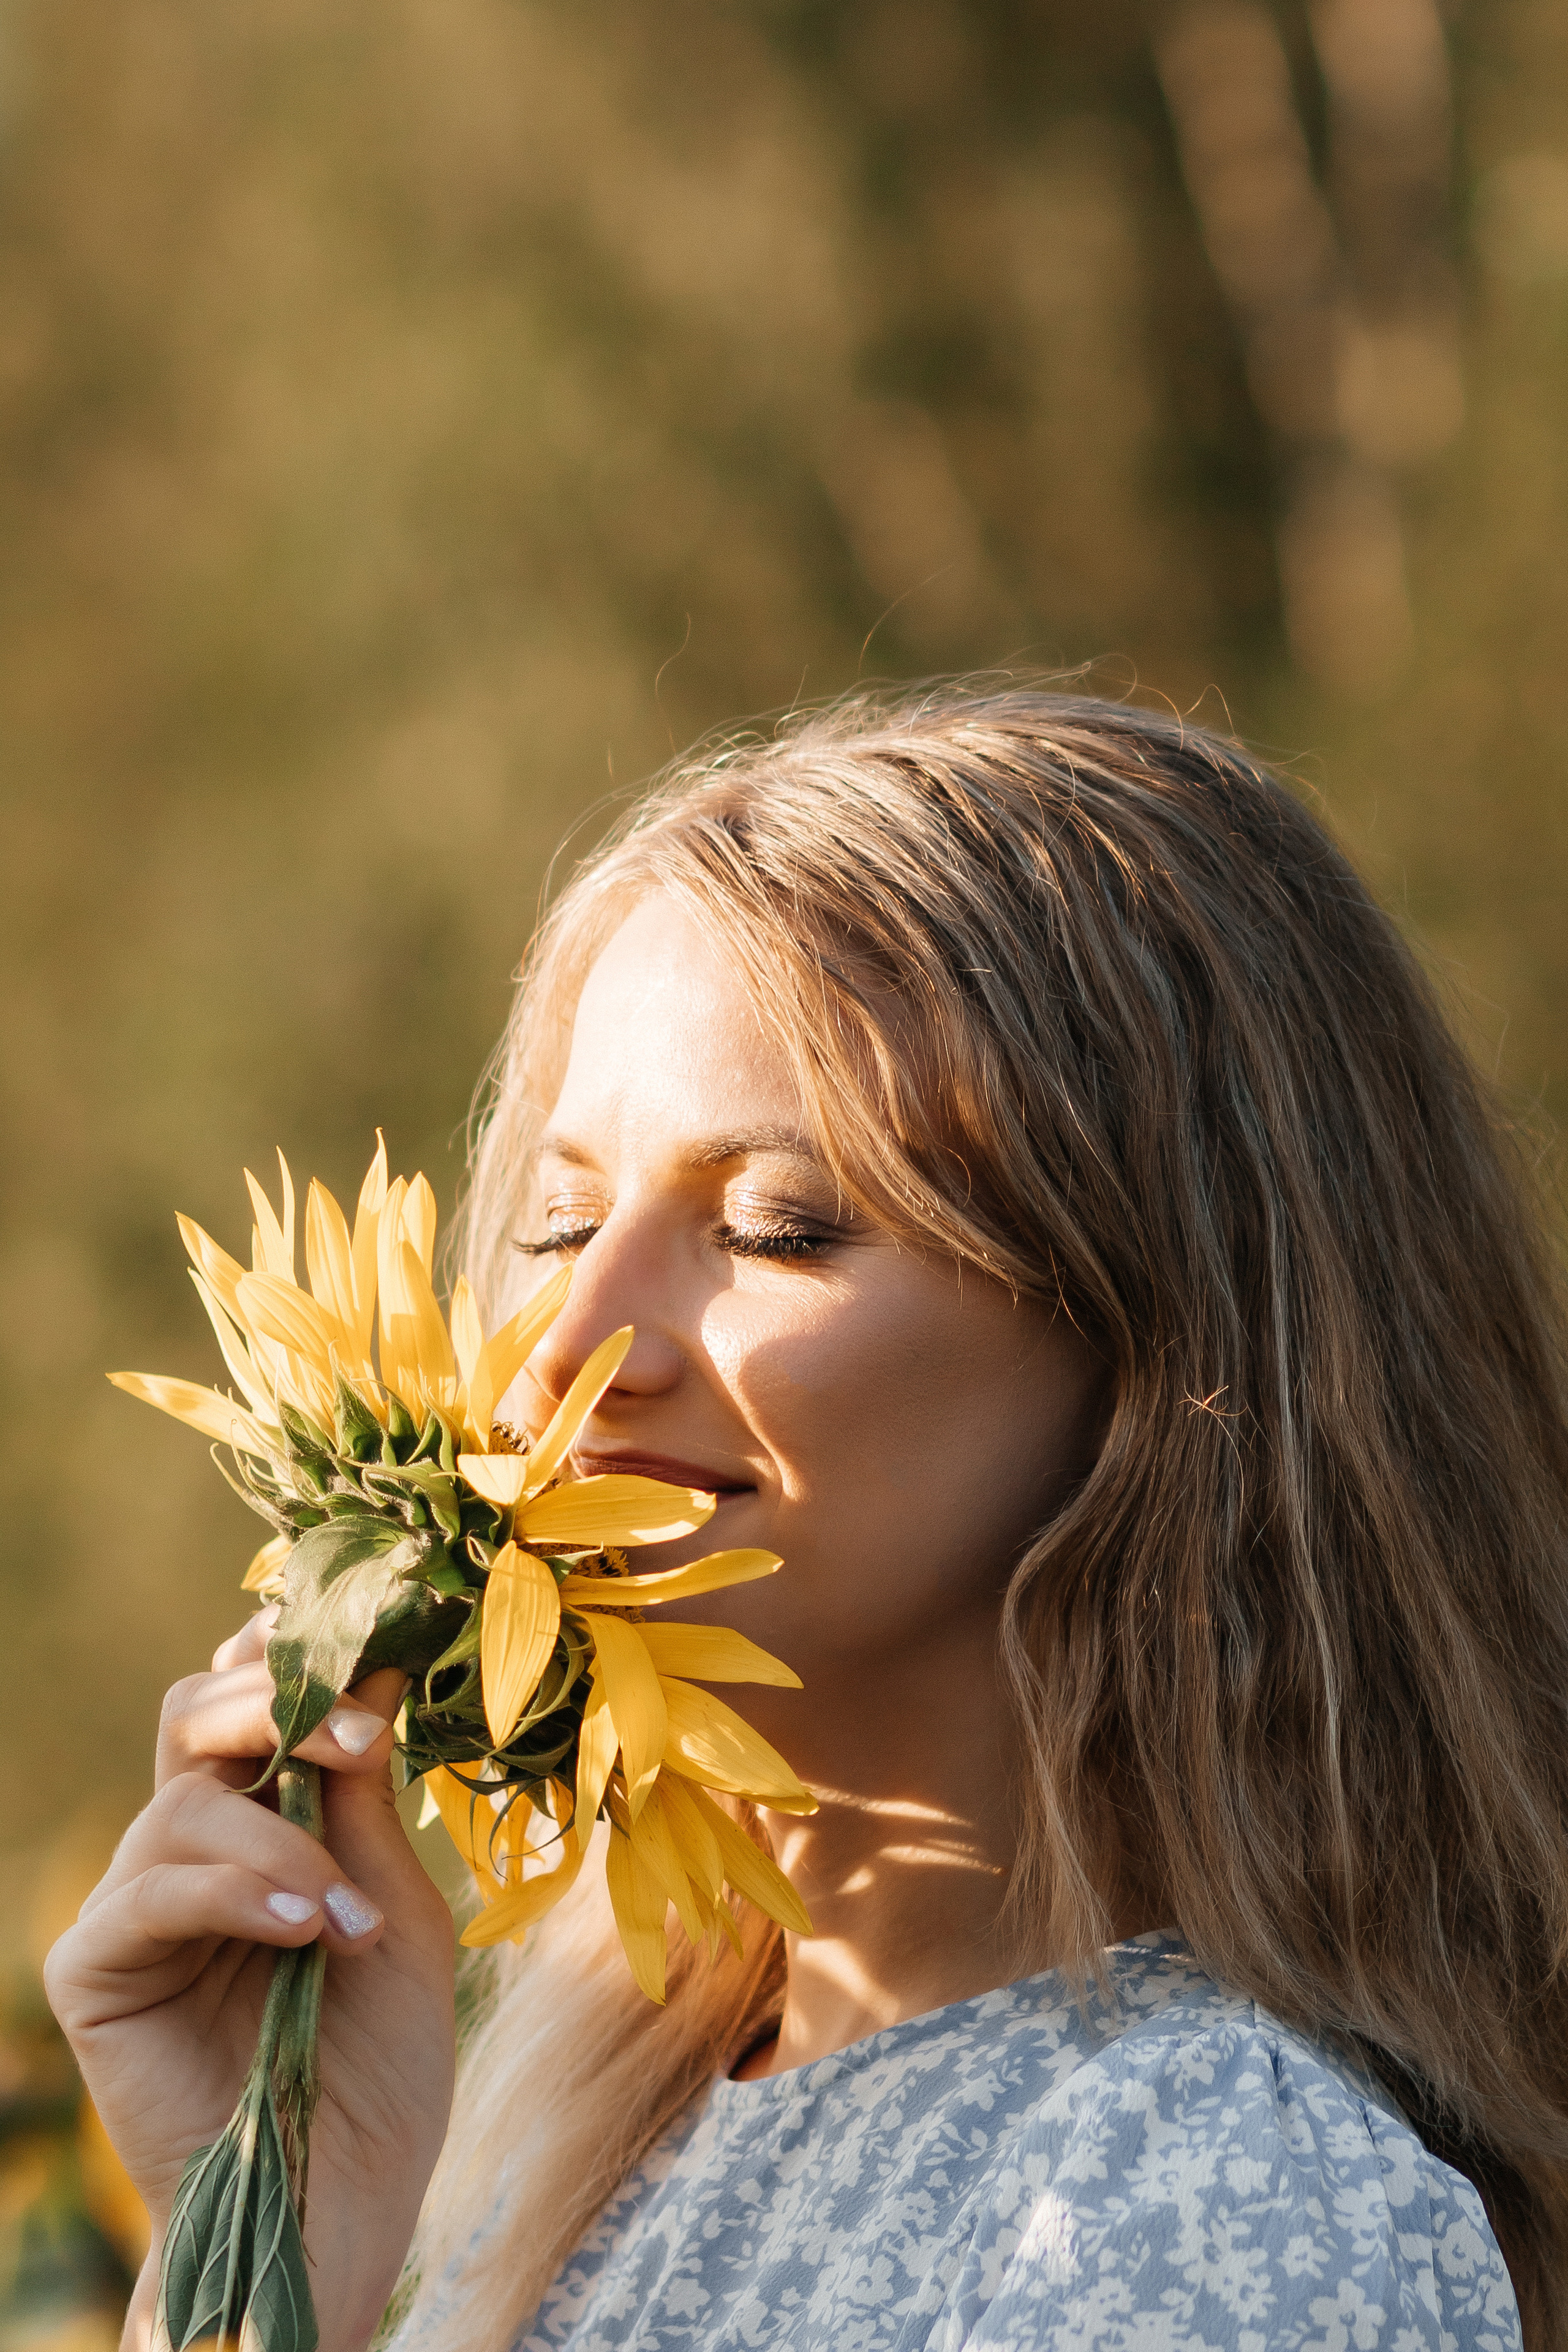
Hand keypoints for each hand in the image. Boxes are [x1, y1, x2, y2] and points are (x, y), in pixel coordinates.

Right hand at [44, 1610, 456, 2351]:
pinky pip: (148, 1893)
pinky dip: (233, 1895)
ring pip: (180, 1801)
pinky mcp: (95, 1972)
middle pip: (195, 1713)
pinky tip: (300, 1928)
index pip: (256, 1699)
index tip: (376, 1641)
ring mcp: (138, 1906)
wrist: (341, 2205)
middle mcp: (193, 1848)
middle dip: (275, 1700)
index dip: (299, 1655)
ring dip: (281, 1840)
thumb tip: (372, 1668)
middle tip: (360, 1735)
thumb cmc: (381, 2064)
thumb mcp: (399, 1909)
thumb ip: (367, 1802)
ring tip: (350, 1917)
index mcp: (266, 1821)